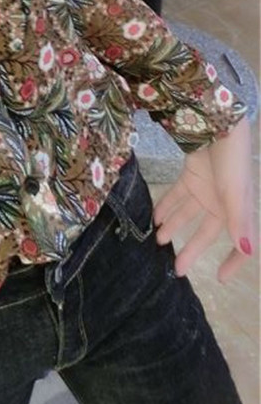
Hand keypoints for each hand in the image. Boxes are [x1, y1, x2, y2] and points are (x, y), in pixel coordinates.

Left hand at [153, 117, 255, 282]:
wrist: (219, 125)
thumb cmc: (232, 162)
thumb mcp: (236, 194)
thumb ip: (240, 222)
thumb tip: (247, 252)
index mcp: (237, 212)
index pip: (239, 244)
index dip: (232, 262)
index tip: (220, 278)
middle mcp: (222, 204)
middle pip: (205, 233)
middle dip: (191, 249)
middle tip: (176, 269)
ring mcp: (205, 189)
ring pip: (187, 214)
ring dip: (174, 226)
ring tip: (158, 240)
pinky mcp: (191, 175)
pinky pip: (177, 195)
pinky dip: (166, 205)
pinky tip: (155, 217)